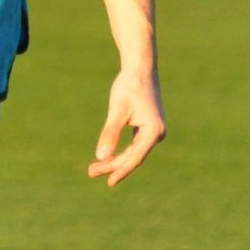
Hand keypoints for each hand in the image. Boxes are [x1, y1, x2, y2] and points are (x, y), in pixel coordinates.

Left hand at [89, 64, 164, 186]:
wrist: (140, 68)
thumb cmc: (128, 86)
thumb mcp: (117, 110)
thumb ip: (110, 133)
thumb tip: (101, 156)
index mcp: (153, 131)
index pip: (135, 157)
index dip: (120, 170)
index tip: (108, 182)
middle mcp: (158, 133)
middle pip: (133, 156)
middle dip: (113, 165)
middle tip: (91, 173)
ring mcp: (155, 131)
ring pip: (134, 152)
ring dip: (116, 160)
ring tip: (94, 168)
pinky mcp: (149, 127)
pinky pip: (135, 145)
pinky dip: (122, 151)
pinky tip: (108, 157)